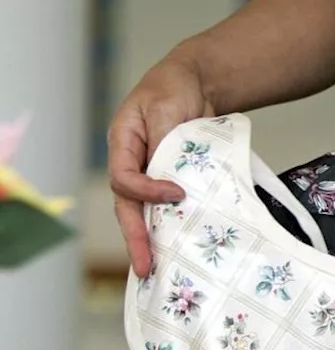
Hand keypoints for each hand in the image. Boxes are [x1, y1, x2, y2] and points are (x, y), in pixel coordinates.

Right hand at [109, 55, 214, 276]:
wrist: (198, 81)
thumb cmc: (175, 87)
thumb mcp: (167, 105)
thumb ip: (166, 138)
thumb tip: (169, 173)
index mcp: (122, 143)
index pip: (123, 177)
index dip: (146, 191)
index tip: (176, 194)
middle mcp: (131, 161)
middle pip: (126, 206)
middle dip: (135, 237)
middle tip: (145, 266)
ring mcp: (150, 171)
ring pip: (144, 211)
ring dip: (151, 239)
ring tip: (158, 269)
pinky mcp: (172, 178)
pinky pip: (167, 206)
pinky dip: (172, 225)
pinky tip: (182, 246)